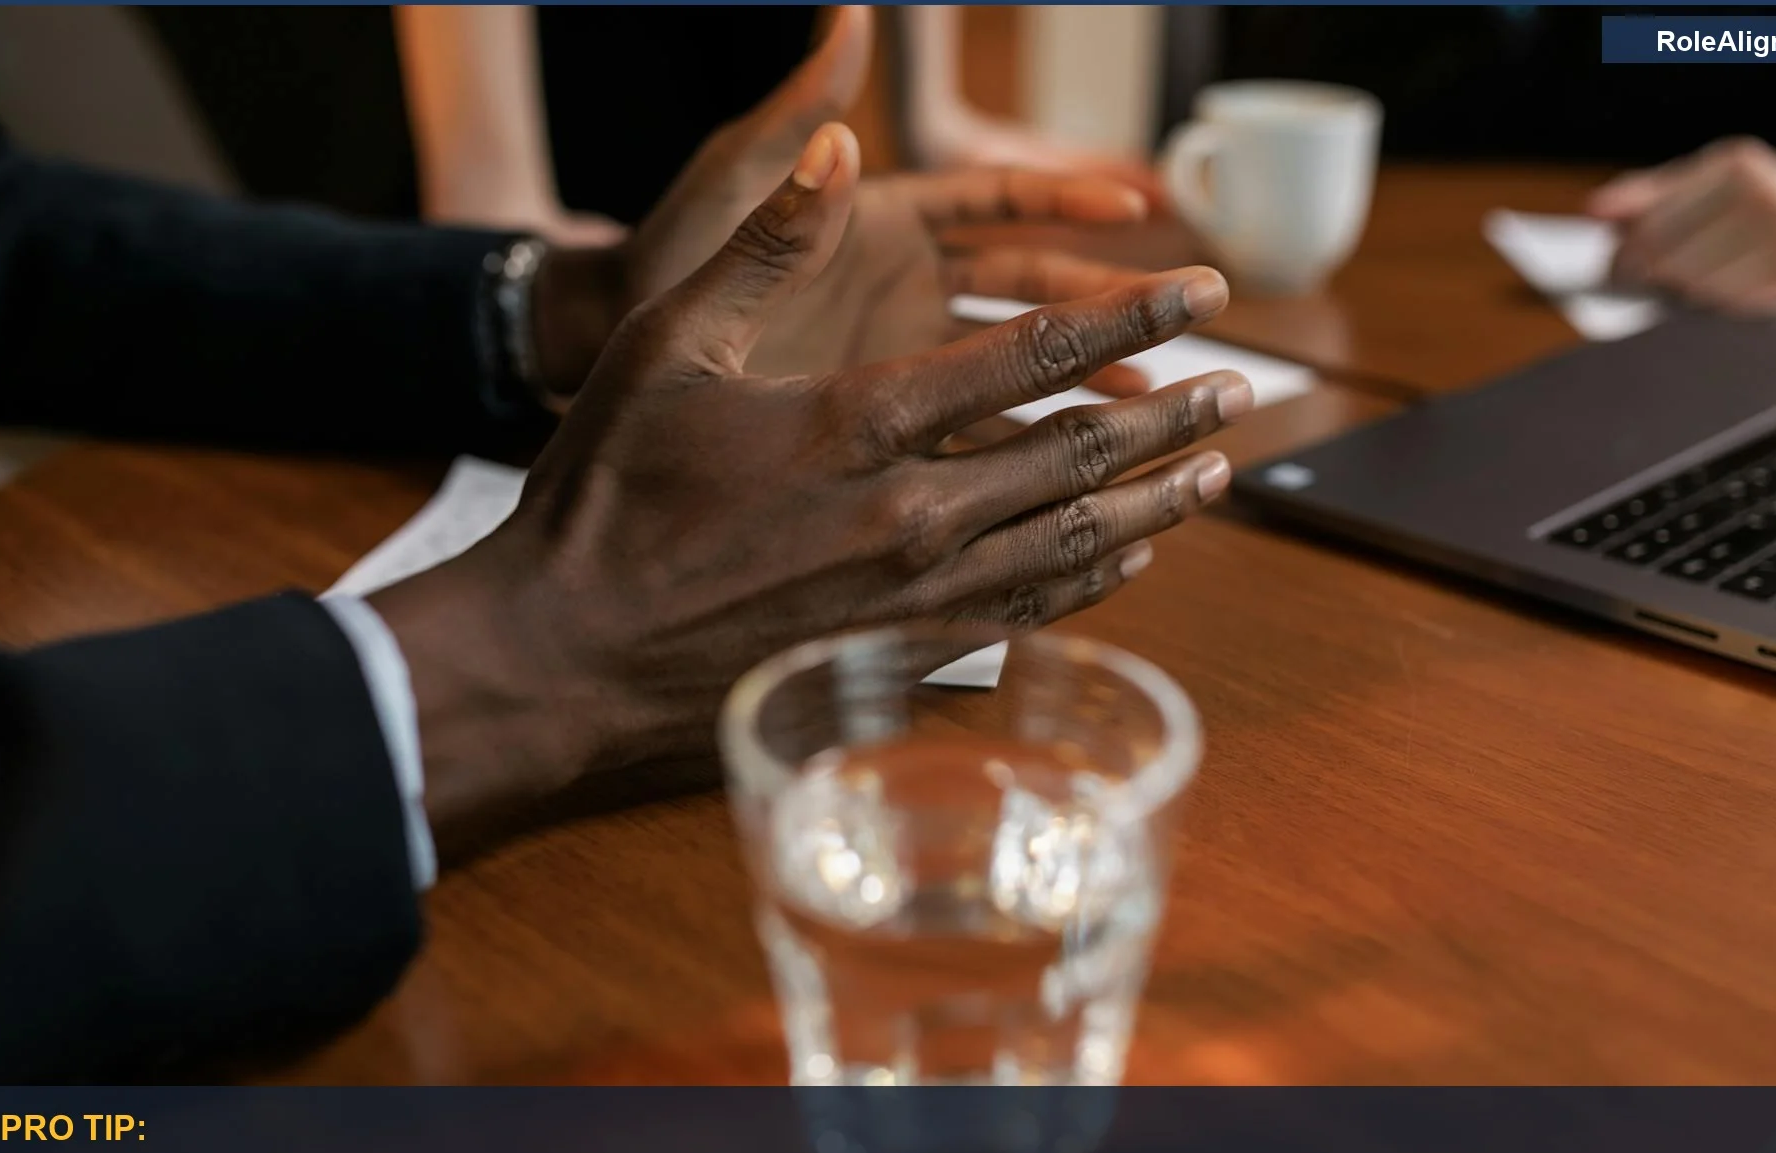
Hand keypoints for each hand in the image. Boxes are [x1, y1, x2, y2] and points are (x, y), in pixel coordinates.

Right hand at [370, 124, 1248, 855]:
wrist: (566, 658)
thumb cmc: (606, 495)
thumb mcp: (668, 345)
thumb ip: (764, 246)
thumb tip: (832, 150)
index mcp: (862, 421)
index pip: (1036, 354)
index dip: (1133, 315)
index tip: (1203, 291)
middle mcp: (911, 511)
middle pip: (1080, 453)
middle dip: (1172, 414)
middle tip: (1241, 389)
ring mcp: (913, 596)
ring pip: (1072, 541)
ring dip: (1155, 503)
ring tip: (1215, 473)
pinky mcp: (899, 656)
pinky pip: (1027, 614)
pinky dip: (1091, 580)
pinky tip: (1127, 562)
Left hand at [533, 7, 1161, 397]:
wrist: (595, 353)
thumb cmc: (657, 254)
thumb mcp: (729, 187)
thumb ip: (795, 119)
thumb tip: (849, 17)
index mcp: (881, 218)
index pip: (995, 201)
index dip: (1067, 203)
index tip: (1138, 210)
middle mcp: (900, 282)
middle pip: (1025, 289)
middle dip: (1102, 303)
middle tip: (1180, 318)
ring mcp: (892, 354)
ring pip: (1008, 369)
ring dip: (1077, 386)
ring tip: (1150, 410)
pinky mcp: (875, 420)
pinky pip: (963, 433)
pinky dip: (1013, 453)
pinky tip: (1070, 483)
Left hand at [1589, 138, 1775, 313]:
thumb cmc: (1764, 197)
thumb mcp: (1711, 179)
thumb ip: (1649, 193)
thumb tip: (1595, 209)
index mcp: (1736, 165)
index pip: (1651, 225)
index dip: (1623, 255)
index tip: (1614, 268)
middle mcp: (1767, 197)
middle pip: (1671, 259)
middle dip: (1648, 275)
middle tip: (1644, 281)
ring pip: (1700, 287)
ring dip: (1685, 291)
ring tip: (1694, 278)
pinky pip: (1736, 305)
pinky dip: (1720, 302)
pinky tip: (1726, 288)